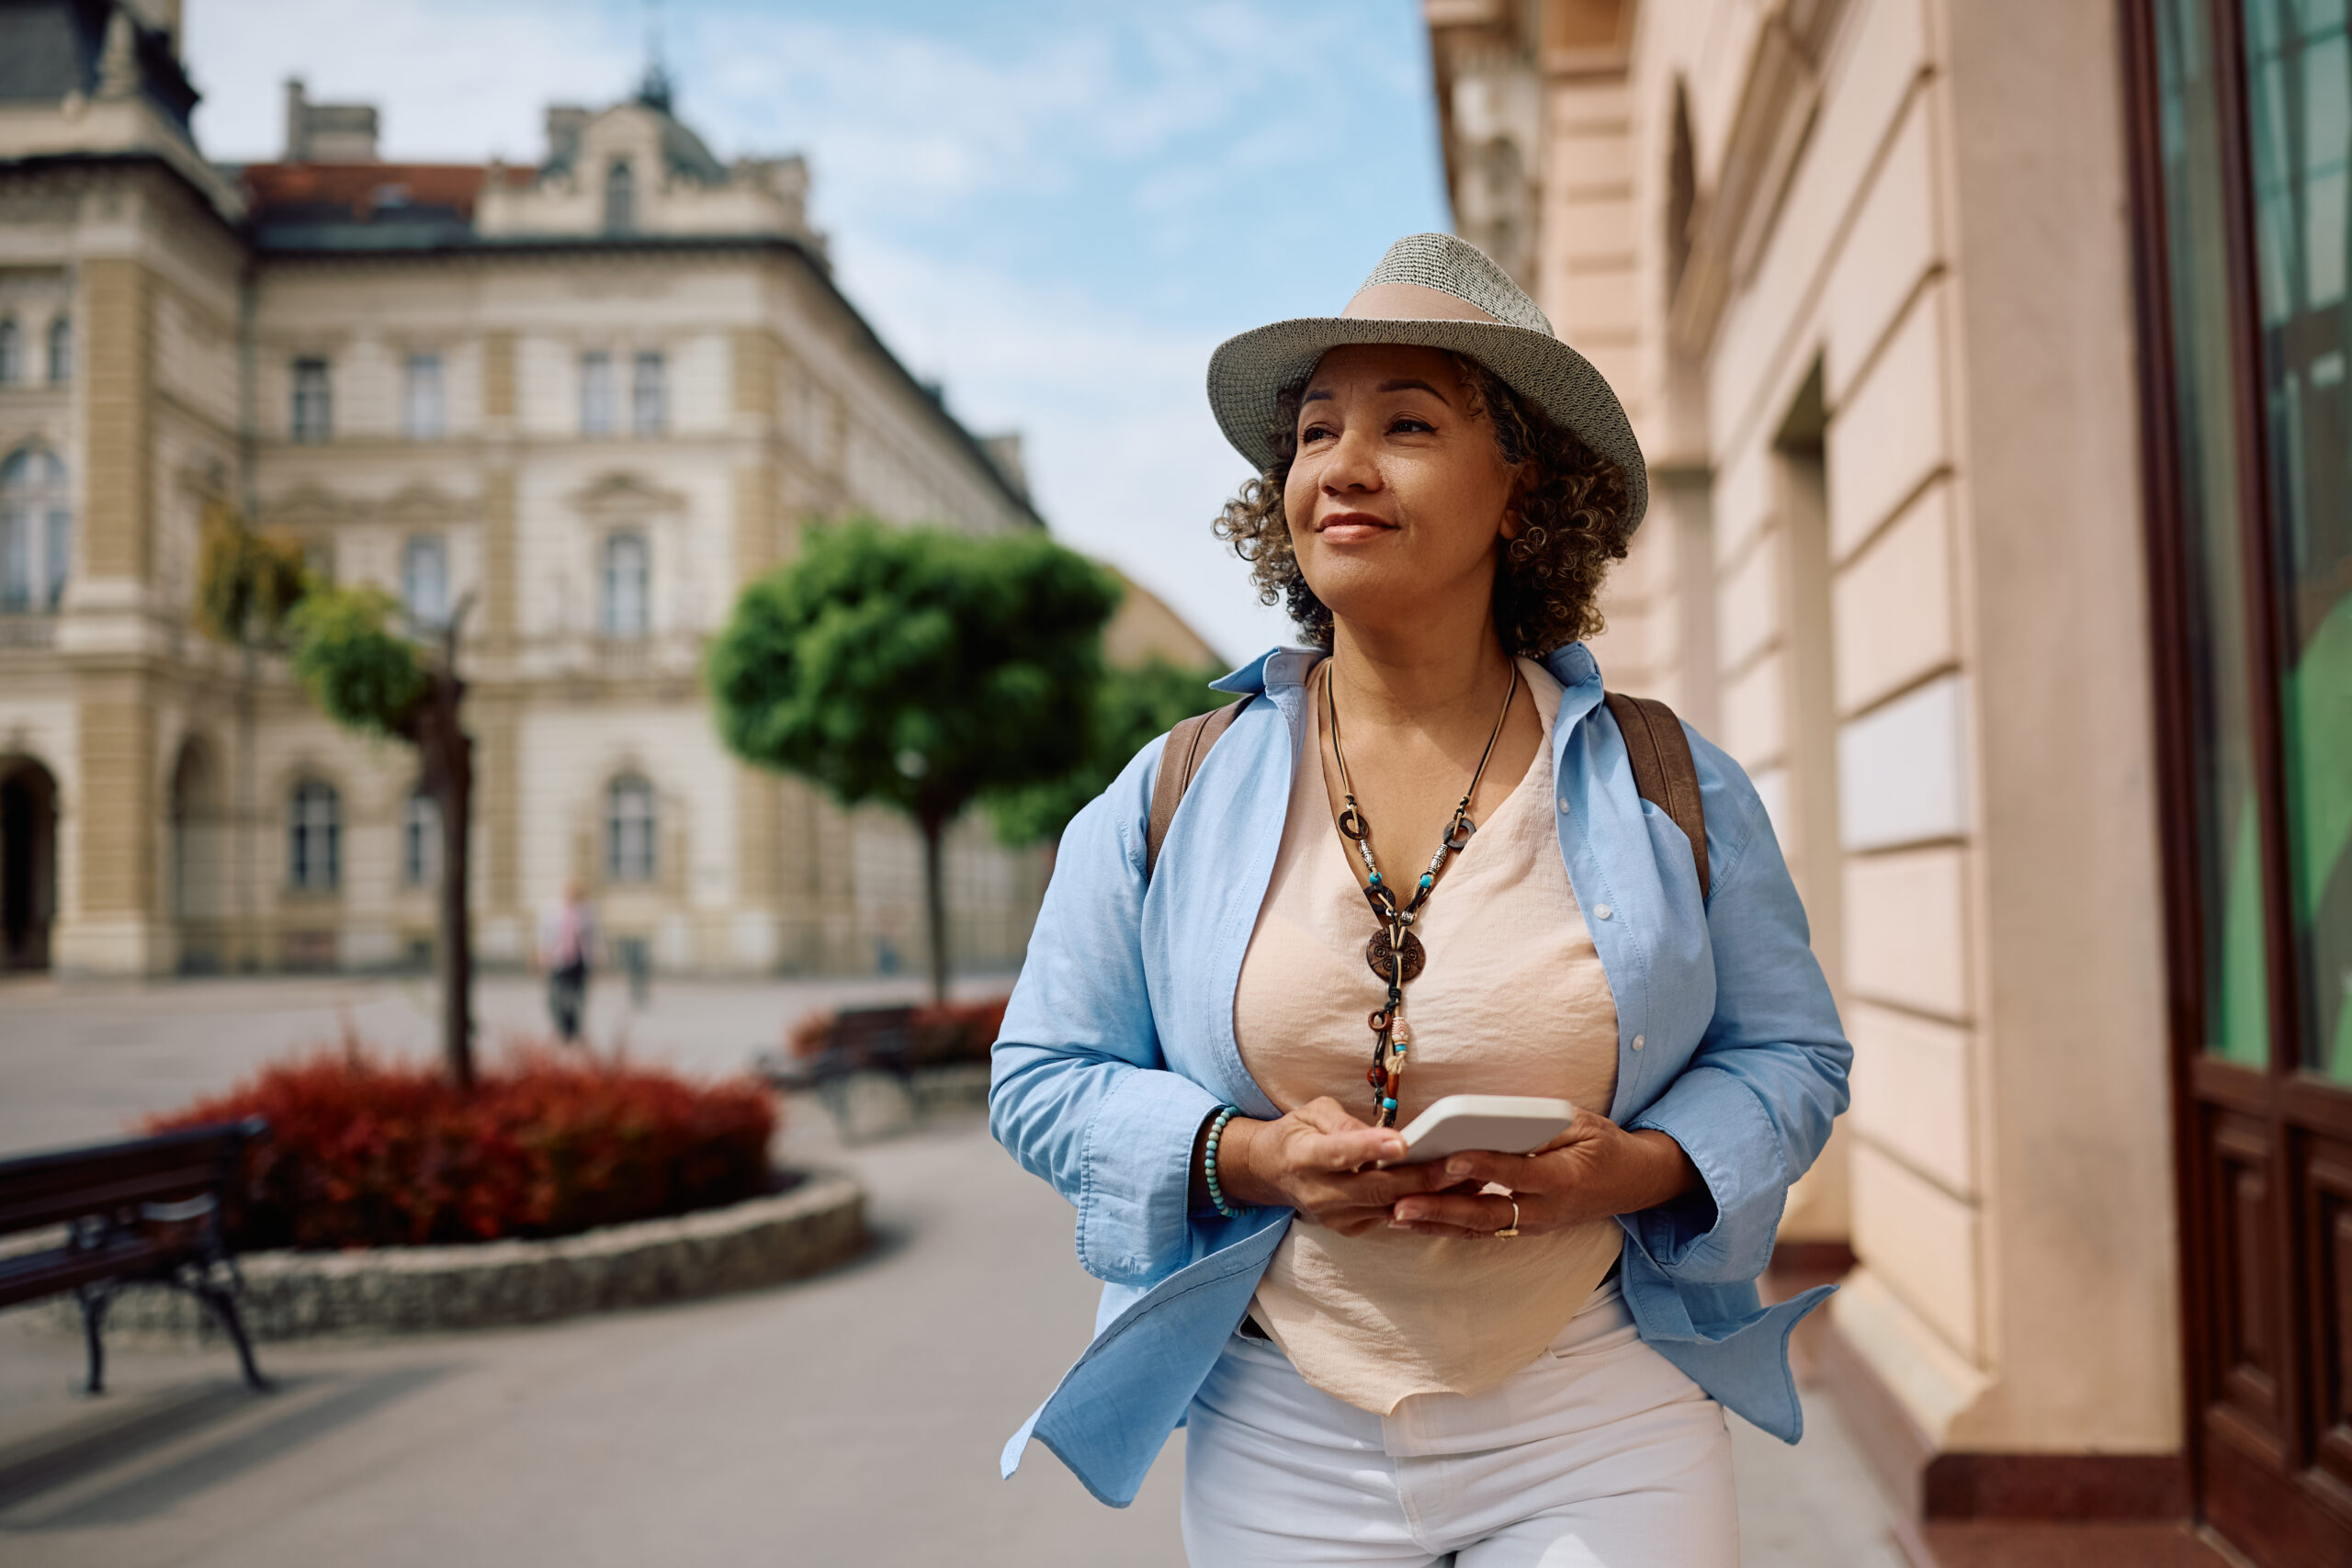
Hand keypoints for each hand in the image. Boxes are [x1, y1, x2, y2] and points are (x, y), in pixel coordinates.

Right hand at [1210, 1097, 1454, 1236]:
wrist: (1272, 1173)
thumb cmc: (1299, 1134)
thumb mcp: (1313, 1112)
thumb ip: (1344, 1122)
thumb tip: (1381, 1136)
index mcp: (1304, 1157)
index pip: (1339, 1153)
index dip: (1370, 1149)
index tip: (1402, 1143)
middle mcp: (1319, 1194)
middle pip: (1375, 1189)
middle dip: (1420, 1179)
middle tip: (1459, 1165)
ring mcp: (1336, 1218)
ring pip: (1391, 1210)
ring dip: (1433, 1197)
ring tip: (1472, 1180)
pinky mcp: (1351, 1229)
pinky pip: (1393, 1220)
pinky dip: (1424, 1207)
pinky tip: (1455, 1194)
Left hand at [1386, 1110, 1698, 1237]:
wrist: (1632, 1183)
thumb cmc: (1602, 1145)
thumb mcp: (1580, 1124)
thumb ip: (1539, 1125)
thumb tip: (1491, 1121)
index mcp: (1563, 1178)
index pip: (1517, 1174)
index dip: (1483, 1167)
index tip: (1449, 1159)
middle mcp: (1546, 1210)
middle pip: (1488, 1214)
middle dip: (1442, 1210)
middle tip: (1401, 1204)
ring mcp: (1534, 1225)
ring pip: (1479, 1229)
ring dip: (1436, 1224)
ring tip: (1396, 1215)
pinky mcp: (1524, 1228)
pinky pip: (1482, 1231)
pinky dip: (1448, 1227)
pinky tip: (1415, 1219)